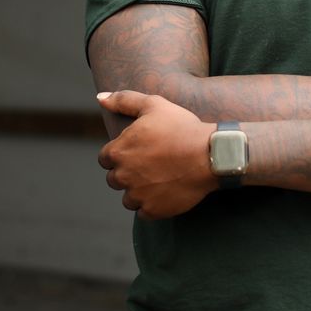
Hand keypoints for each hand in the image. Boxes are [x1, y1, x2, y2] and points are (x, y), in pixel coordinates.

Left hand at [96, 90, 216, 219]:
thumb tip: (100, 98)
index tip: (139, 152)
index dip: (121, 155)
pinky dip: (152, 205)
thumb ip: (123, 100)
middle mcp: (123, 175)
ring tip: (159, 180)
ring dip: (138, 192)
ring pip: (128, 199)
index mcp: (118, 151)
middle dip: (128, 173)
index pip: (105, 159)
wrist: (210, 155)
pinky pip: (143, 212)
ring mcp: (137, 195)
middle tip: (151, 166)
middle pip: (114, 180)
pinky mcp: (152, 210)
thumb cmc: (182, 127)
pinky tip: (166, 192)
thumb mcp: (153, 104)